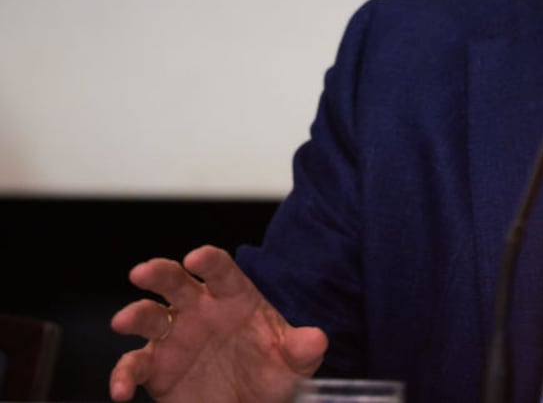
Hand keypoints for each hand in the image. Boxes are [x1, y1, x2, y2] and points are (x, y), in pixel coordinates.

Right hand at [109, 245, 327, 401]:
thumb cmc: (273, 371)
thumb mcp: (295, 362)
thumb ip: (304, 349)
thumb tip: (317, 340)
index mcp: (234, 298)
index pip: (221, 271)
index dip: (210, 261)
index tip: (198, 258)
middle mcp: (199, 310)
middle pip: (176, 282)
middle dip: (159, 272)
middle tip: (143, 271)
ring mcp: (174, 338)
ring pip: (148, 317)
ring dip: (135, 315)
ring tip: (123, 321)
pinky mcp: (156, 368)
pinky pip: (134, 366)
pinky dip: (123, 376)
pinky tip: (121, 391)